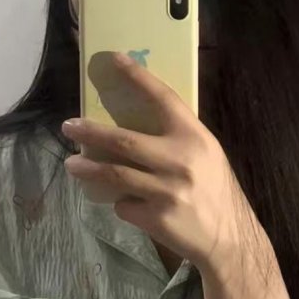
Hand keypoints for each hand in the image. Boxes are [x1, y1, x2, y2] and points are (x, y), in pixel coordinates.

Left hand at [62, 52, 263, 275]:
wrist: (229, 238)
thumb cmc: (216, 191)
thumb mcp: (208, 155)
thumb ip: (178, 140)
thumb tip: (138, 123)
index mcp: (195, 138)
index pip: (163, 98)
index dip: (138, 77)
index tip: (114, 60)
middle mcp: (180, 161)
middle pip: (123, 140)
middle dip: (90, 132)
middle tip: (69, 127)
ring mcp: (166, 191)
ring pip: (114, 174)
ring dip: (87, 169)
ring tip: (71, 165)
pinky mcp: (156, 218)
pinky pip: (124, 205)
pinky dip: (121, 203)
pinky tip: (129, 204)